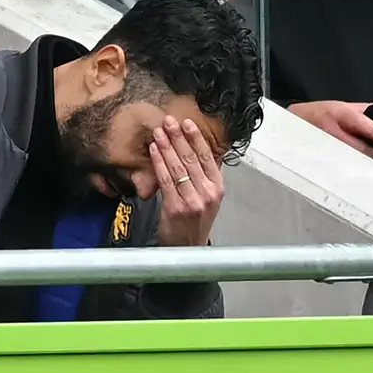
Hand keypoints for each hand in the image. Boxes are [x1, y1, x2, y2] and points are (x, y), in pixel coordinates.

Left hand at [150, 116, 222, 246]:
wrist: (188, 250)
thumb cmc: (195, 222)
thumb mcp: (207, 199)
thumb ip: (203, 177)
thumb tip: (193, 149)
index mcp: (217, 188)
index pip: (207, 157)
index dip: (196, 138)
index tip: (186, 123)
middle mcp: (208, 193)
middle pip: (191, 159)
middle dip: (178, 137)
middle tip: (168, 121)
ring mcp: (192, 201)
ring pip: (178, 167)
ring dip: (167, 146)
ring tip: (158, 132)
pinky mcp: (175, 208)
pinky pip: (166, 180)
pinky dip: (159, 163)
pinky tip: (154, 151)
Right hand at [288, 98, 372, 160]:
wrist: (296, 121)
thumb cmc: (319, 112)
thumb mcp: (344, 105)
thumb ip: (368, 108)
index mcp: (340, 114)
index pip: (363, 125)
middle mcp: (333, 131)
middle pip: (362, 148)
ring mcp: (327, 147)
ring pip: (355, 159)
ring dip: (364, 158)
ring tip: (365, 152)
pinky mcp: (324, 158)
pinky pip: (345, 164)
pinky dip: (353, 163)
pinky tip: (352, 158)